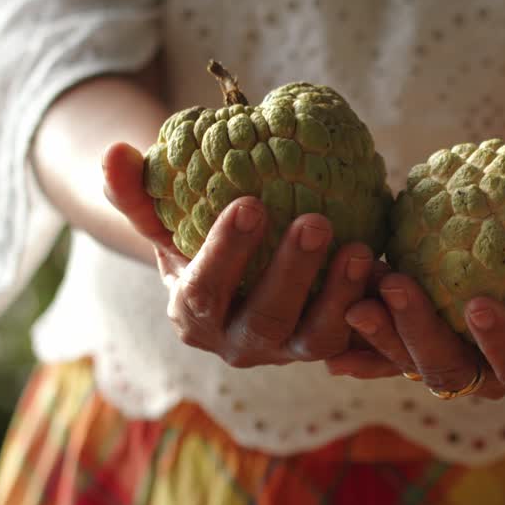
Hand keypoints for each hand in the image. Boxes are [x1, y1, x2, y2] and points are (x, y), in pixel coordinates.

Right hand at [101, 141, 376, 365]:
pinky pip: (358, 340)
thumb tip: (113, 154)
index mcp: (194, 315)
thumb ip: (136, 191)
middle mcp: (240, 343)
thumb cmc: (198, 235)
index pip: (204, 293)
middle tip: (316, 222)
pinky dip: (375, 313)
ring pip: (315, 338)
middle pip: (266, 319)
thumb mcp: (165, 218)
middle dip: (292, 274)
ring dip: (339, 295)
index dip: (226, 253)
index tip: (250, 204)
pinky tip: (391, 271)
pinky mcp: (333, 347)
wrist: (244, 269)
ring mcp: (289, 350)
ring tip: (360, 248)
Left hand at [326, 218, 504, 398]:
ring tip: (356, 296)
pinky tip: (331, 327)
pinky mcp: (409, 347)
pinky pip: (378, 351)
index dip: (500, 342)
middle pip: (451, 370)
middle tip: (397, 284)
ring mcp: (445, 363)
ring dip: (379, 333)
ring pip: (406, 363)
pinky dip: (355, 344)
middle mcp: (487, 375)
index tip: (478, 302)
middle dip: (419, 333)